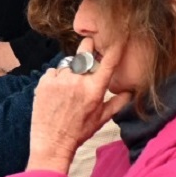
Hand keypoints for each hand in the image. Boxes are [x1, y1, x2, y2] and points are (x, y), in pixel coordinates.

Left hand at [27, 40, 130, 173]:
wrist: (51, 142)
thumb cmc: (78, 132)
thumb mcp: (102, 118)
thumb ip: (118, 102)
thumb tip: (130, 91)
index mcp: (95, 90)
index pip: (108, 62)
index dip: (115, 46)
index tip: (120, 34)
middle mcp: (78, 81)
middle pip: (85, 54)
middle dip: (88, 48)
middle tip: (89, 47)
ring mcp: (59, 80)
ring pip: (68, 63)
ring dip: (71, 70)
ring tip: (68, 88)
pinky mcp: (44, 82)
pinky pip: (53, 71)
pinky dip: (56, 77)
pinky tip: (57, 91)